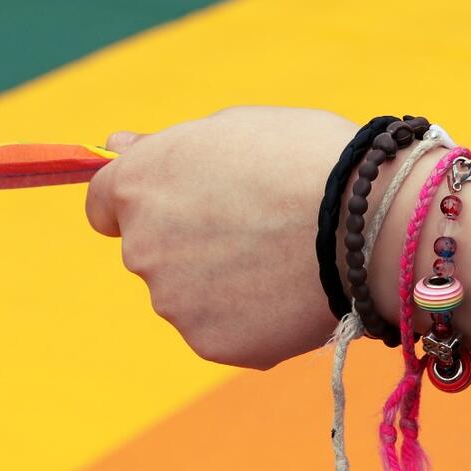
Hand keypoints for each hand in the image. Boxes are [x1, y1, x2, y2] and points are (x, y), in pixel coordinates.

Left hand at [84, 106, 358, 369]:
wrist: (367, 221)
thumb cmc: (305, 157)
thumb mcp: (231, 128)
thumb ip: (166, 147)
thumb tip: (115, 145)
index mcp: (138, 184)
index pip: (103, 204)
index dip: (141, 202)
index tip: (175, 204)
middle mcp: (140, 247)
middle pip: (149, 251)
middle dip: (187, 242)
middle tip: (254, 227)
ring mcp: (172, 301)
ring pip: (186, 294)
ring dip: (219, 282)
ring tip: (281, 258)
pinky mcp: (210, 343)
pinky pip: (222, 329)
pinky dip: (248, 317)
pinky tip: (289, 292)